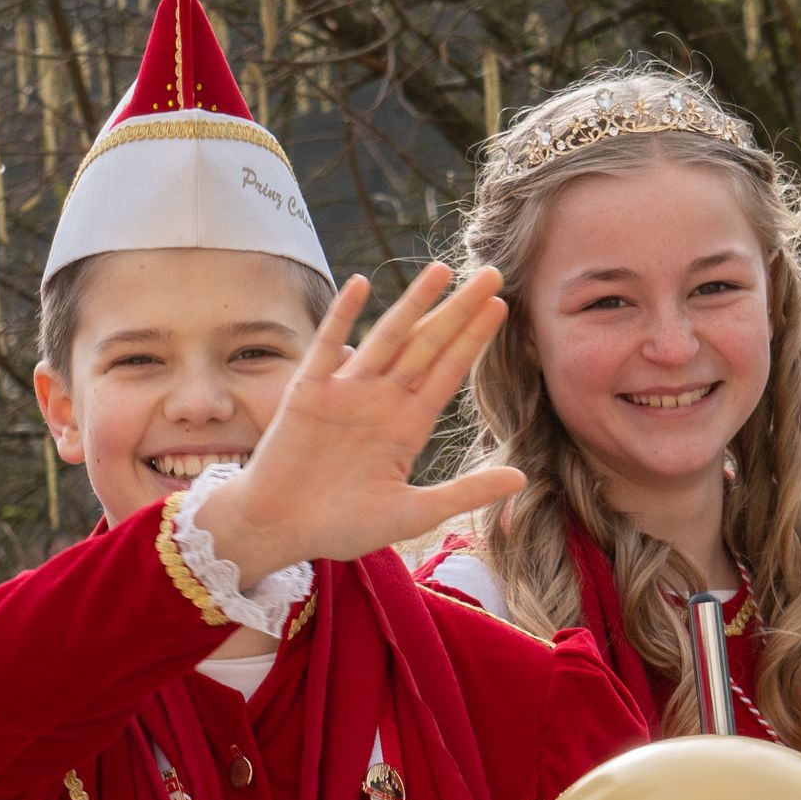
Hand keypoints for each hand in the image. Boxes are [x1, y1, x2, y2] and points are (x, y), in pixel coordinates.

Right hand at [196, 263, 525, 577]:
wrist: (278, 529)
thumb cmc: (340, 526)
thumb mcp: (412, 513)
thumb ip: (464, 493)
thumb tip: (522, 479)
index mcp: (407, 426)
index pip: (448, 372)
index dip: (474, 340)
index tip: (501, 306)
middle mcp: (381, 401)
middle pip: (427, 346)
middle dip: (459, 310)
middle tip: (491, 273)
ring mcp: (346, 392)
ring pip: (387, 337)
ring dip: (413, 304)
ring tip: (442, 270)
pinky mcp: (309, 391)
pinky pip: (328, 346)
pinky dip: (343, 316)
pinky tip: (361, 284)